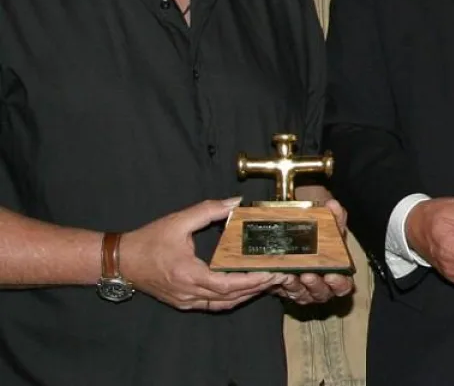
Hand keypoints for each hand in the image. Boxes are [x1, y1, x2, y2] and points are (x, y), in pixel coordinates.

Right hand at [121, 198, 283, 311]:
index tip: (271, 273)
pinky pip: (212, 305)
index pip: (227, 285)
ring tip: (266, 282)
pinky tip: (243, 289)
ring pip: (223, 305)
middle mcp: (188, 292)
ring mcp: (185, 301)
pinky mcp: (182, 303)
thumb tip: (236, 202)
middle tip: (278, 277)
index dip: (251, 281)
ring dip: (246, 296)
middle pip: (230, 298)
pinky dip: (230, 299)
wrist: (121, 260)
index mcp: (188, 274)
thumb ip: (209, 210)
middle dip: (257, 288)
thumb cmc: (149, 240)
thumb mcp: (178, 221)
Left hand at [273, 199, 353, 305]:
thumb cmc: (320, 231)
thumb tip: (334, 206)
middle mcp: (321, 283)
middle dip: (316, 286)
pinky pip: (284, 290)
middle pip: (322, 293)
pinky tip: (279, 274)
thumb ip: (336, 216)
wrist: (298, 231)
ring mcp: (303, 287)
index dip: (339, 284)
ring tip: (291, 275)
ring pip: (302, 295)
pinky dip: (282, 284)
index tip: (332, 275)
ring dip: (297, 286)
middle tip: (309, 275)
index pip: (343, 286)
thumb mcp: (330, 223)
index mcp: (337, 272)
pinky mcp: (286, 287)